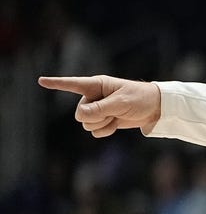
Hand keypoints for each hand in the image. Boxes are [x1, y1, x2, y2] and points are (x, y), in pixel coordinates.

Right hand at [38, 75, 161, 136]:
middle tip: (115, 111)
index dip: (56, 83)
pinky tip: (116, 124)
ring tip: (117, 116)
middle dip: (96, 116)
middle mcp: (93, 97)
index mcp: (97, 85)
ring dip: (102, 124)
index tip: (41, 81)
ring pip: (86, 124)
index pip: (73, 84)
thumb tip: (81, 116)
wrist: (155, 109)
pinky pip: (94, 132)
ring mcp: (97, 110)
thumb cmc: (140, 99)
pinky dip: (105, 131)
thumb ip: (100, 108)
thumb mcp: (121, 102)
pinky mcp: (103, 121)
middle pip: (80, 113)